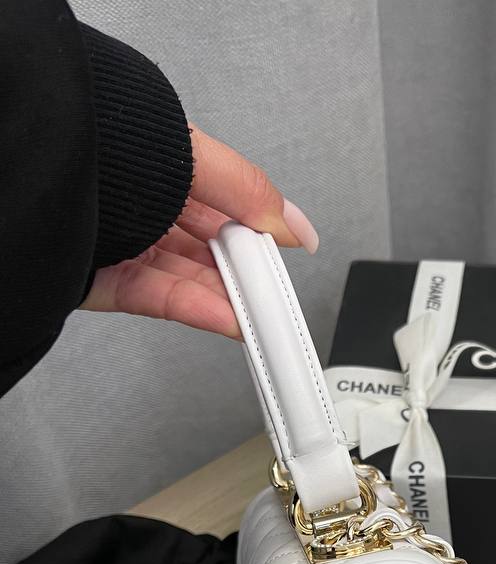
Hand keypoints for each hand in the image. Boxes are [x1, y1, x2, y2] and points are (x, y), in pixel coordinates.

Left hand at [81, 125, 318, 339]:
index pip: (228, 205)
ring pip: (191, 278)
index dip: (261, 230)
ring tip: (261, 316)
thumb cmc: (98, 143)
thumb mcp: (189, 156)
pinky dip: (199, 310)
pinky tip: (229, 319)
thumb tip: (292, 224)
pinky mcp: (109, 281)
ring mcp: (127, 244)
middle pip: (211, 248)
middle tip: (277, 291)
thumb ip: (246, 190)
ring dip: (229, 299)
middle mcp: (145, 203)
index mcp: (166, 163)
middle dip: (247, 271)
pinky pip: (162, 299)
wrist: (35, 169)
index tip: (289, 251)